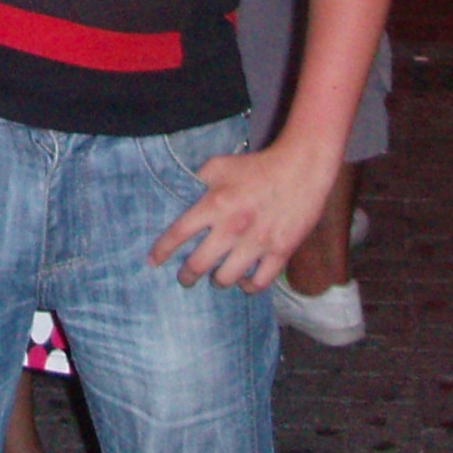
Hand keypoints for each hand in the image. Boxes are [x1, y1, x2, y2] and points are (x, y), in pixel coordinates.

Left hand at [147, 136, 335, 291]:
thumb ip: (198, 181)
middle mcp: (233, 227)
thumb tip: (178, 194)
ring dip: (217, 280)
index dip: (162, 251)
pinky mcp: (280, 252)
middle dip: (187, 275)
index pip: (179, 234)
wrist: (300, 169)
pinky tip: (244, 281)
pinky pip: (258, 283)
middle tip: (185, 277)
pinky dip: (248, 286)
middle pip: (199, 265)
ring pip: (226, 278)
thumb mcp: (220, 165)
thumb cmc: (257, 167)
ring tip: (216, 278)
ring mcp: (258, 243)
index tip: (152, 262)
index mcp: (215, 204)